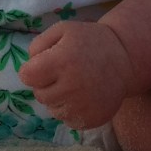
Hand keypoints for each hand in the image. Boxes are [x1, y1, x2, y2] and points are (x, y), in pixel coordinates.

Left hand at [18, 21, 132, 130]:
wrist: (124, 59)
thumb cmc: (89, 42)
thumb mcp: (63, 30)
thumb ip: (37, 45)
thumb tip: (26, 70)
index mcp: (62, 62)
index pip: (27, 76)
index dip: (33, 70)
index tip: (45, 65)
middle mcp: (72, 87)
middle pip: (39, 94)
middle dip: (46, 85)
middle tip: (64, 74)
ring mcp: (82, 107)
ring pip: (52, 110)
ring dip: (58, 99)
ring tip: (75, 85)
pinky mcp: (91, 120)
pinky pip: (67, 120)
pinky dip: (71, 110)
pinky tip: (83, 97)